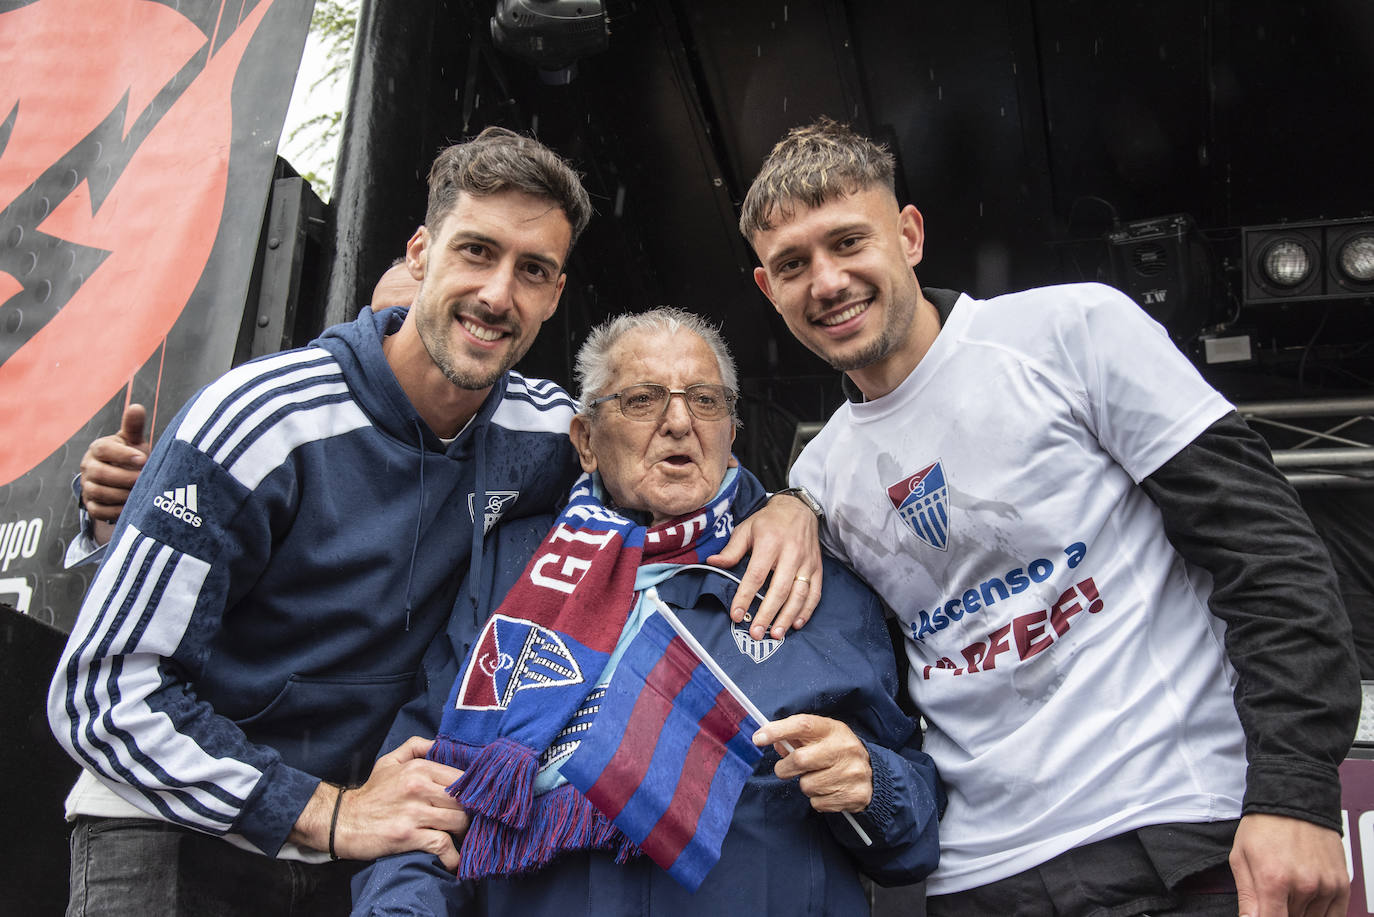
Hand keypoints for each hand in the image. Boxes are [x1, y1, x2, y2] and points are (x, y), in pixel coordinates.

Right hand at [80, 403, 150, 540]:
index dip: (123, 454)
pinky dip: (117, 510)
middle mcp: (89, 466)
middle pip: (102, 474)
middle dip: (126, 478)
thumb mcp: (133, 440)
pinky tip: (132, 506)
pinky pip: (100, 511)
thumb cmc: (130, 455)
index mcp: (99, 448)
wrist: (122, 478)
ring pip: (101, 492)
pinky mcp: (91, 504)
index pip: (105, 449)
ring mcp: (88, 486)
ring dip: (124, 494)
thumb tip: (136, 407)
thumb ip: (133, 426)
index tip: (143, 459)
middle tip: (145, 480)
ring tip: (142, 493)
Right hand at [290, 736, 469, 870]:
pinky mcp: (408, 836)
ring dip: (465, 833)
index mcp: (418, 768)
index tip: (478, 802)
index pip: (461, 777)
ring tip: (465, 839)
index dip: (474, 791)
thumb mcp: (389, 761)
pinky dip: (452, 856)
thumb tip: (439, 743)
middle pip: (463, 800)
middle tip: (474, 822)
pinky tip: (455, 861)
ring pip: (458, 821)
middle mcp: (419, 787)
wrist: (341, 821)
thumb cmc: (370, 793)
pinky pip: (442, 845)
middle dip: (472, 813)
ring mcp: (414, 812)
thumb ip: (415, 747)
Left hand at [707, 492, 821, 639]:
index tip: (736, 615)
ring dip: (787, 617)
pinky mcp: (817, 568)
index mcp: (770, 543)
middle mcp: (791, 554)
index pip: (756, 575)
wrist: (799, 509)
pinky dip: (807, 610)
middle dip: (767, 614)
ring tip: (776, 634)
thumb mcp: (746, 529)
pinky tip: (796, 624)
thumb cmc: (768, 522)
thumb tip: (712, 563)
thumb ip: (731, 550)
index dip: (745, 597)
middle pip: (779, 589)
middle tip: (756, 633)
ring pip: (799, 594)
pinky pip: (815, 593)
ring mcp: (806, 562)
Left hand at [753, 714, 871, 812]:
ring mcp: (852, 773)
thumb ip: (795, 737)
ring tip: (818, 778)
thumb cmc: (837, 751)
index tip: (759, 738)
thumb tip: (773, 741)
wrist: (873, 774)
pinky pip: (818, 803)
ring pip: (807, 786)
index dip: (778, 730)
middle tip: (787, 769)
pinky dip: (818, 799)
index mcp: (833, 730)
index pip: (803, 725)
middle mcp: (845, 749)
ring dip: (806, 785)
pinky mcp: (854, 795)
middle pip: (800, 760)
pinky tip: (829, 790)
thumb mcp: (820, 737)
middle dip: (785, 768)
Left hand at [1229, 813, 1348, 916]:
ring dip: (1300, 911)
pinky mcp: (1341, 883)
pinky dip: (1321, 913)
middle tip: (1274, 894)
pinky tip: (1309, 900)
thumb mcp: (1241, 857)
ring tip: (1290, 888)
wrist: (1293, 801)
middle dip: (1280, 911)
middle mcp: (1304, 884)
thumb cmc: (1264, 826)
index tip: (1265, 914)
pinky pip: (1335, 915)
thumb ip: (1246, 896)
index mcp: (1273, 879)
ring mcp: (1326, 885)